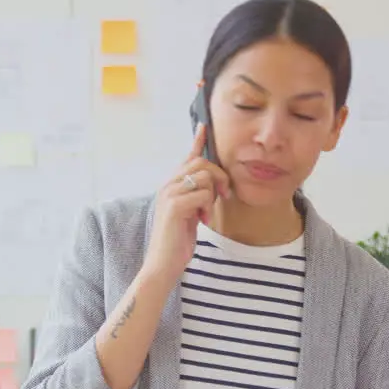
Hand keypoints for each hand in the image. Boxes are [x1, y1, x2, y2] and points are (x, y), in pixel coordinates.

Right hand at [141, 124, 230, 287]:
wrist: (163, 263)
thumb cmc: (177, 241)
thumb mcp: (190, 214)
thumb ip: (197, 197)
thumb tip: (214, 187)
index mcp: (171, 186)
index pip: (187, 158)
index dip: (197, 141)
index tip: (204, 126)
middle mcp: (168, 186)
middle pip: (200, 163)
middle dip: (218, 176)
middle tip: (224, 194)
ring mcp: (169, 194)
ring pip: (204, 176)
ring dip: (213, 194)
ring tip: (206, 213)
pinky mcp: (174, 206)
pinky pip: (203, 193)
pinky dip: (208, 207)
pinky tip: (202, 220)